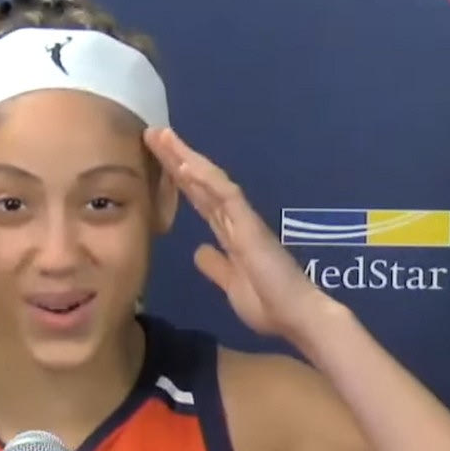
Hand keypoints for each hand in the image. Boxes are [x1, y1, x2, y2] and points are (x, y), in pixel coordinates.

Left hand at [144, 127, 334, 338]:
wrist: (296, 316)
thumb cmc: (268, 303)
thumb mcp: (230, 283)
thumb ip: (216, 265)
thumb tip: (199, 251)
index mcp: (230, 233)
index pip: (200, 199)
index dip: (179, 179)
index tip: (158, 158)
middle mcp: (235, 220)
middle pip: (200, 183)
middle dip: (177, 159)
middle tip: (154, 133)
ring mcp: (244, 220)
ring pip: (211, 181)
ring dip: (187, 159)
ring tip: (164, 137)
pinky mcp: (251, 226)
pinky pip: (227, 197)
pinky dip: (207, 180)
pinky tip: (187, 166)